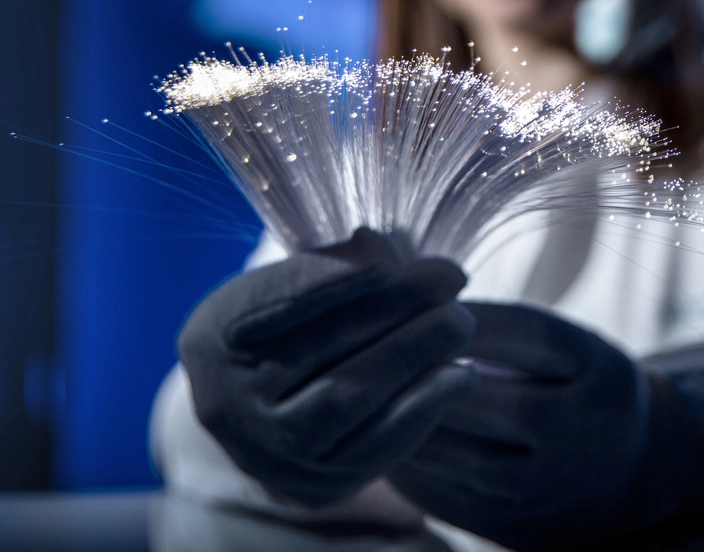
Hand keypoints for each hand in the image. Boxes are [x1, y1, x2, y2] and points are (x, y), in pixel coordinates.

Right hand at [177, 227, 476, 506]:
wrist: (276, 417)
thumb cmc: (297, 328)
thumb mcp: (295, 285)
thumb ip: (334, 264)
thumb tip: (382, 249)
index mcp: (212, 336)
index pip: (279, 301)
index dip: (339, 275)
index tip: (391, 249)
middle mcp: (227, 402)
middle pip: (318, 349)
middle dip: (393, 307)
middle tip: (450, 275)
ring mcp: (270, 453)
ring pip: (346, 398)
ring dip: (414, 355)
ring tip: (460, 321)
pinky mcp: (317, 485)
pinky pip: (375, 447)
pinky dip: (423, 406)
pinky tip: (460, 373)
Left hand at [388, 302, 703, 549]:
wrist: (633, 474)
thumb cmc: (577, 384)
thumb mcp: (562, 343)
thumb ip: (487, 315)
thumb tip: (389, 251)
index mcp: (597, 371)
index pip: (524, 335)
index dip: (458, 312)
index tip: (412, 292)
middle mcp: (577, 431)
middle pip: (478, 395)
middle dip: (415, 364)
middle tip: (364, 337)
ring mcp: (544, 485)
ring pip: (450, 450)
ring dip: (396, 413)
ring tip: (362, 383)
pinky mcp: (511, 526)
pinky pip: (439, 492)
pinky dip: (402, 457)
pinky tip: (376, 430)